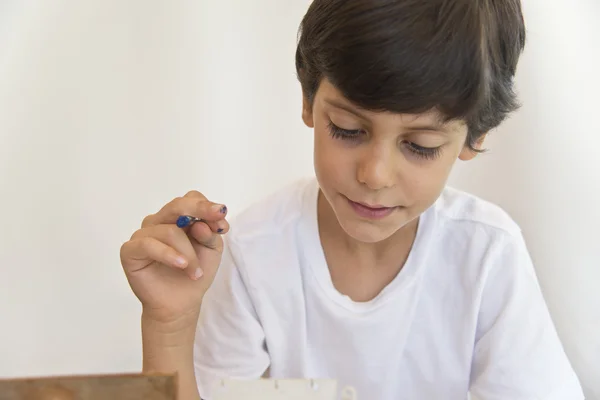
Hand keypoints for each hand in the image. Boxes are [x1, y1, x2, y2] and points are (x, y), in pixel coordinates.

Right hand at [120, 190, 228, 324]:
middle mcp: (160, 221)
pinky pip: (148, 244)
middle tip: (215, 227)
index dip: (206, 206)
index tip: (221, 219)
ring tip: (196, 272)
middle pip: (177, 206)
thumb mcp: (212, 249)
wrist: (180, 303)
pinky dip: (168, 254)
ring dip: (188, 253)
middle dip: (199, 212)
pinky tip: (181, 265)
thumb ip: (210, 232)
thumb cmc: (195, 273)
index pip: (190, 198)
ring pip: (170, 230)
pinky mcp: (130, 250)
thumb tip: (200, 224)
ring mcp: (143, 234)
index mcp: (179, 218)